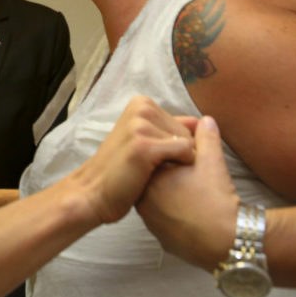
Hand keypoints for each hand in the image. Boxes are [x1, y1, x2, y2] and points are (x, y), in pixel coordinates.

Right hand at [70, 95, 195, 224]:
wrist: (93, 193)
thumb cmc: (121, 170)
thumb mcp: (142, 139)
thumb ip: (169, 128)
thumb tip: (202, 121)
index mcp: (141, 103)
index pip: (183, 123)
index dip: (174, 146)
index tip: (153, 157)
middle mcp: (142, 108)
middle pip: (187, 132)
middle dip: (176, 154)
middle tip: (150, 166)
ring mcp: (141, 125)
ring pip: (187, 142)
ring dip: (175, 163)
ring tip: (150, 171)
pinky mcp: (145, 145)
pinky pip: (185, 152)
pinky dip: (178, 167)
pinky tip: (154, 175)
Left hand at [136, 115, 239, 270]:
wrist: (228, 241)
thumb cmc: (216, 199)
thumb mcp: (212, 160)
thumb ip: (206, 137)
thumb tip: (206, 120)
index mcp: (152, 180)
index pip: (154, 161)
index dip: (172, 155)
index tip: (188, 156)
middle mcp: (145, 204)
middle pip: (154, 182)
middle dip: (170, 176)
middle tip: (192, 173)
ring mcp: (153, 225)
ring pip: (159, 203)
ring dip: (173, 196)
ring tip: (196, 192)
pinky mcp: (164, 241)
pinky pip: (166, 223)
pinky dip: (177, 215)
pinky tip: (194, 211)